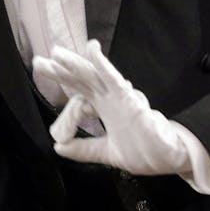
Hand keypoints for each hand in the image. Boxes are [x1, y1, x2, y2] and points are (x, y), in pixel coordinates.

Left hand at [33, 41, 209, 192]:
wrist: (170, 159)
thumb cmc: (145, 152)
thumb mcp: (107, 152)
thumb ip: (84, 149)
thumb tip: (58, 148)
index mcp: (104, 109)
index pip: (78, 90)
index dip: (61, 79)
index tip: (42, 70)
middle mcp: (109, 100)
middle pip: (81, 80)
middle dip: (61, 70)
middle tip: (39, 60)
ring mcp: (119, 98)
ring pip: (94, 76)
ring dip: (76, 64)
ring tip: (57, 53)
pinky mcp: (130, 100)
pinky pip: (114, 81)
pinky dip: (103, 66)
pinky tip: (93, 51)